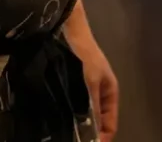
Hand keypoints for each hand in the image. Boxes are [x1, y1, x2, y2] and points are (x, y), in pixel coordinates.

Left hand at [65, 6, 118, 141]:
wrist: (65, 31)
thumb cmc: (82, 57)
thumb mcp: (89, 84)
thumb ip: (91, 109)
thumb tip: (92, 135)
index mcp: (109, 93)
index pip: (110, 125)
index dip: (102, 139)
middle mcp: (96, 94)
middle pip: (94, 123)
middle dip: (85, 134)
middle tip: (71, 140)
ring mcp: (80, 91)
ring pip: (79, 116)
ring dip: (72, 125)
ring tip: (59, 134)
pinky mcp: (65, 87)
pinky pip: (66, 107)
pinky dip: (61, 116)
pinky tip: (51, 122)